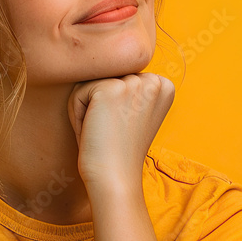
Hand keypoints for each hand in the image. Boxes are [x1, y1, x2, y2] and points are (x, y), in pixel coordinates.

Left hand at [66, 72, 174, 190]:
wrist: (116, 179)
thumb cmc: (120, 151)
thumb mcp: (136, 113)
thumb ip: (132, 89)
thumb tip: (105, 62)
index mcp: (164, 85)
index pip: (122, 79)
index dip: (115, 106)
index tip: (124, 129)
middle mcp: (154, 80)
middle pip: (107, 78)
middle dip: (100, 106)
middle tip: (111, 133)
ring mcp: (134, 83)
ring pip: (91, 84)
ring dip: (88, 110)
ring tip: (103, 133)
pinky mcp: (111, 89)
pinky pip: (78, 93)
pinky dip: (77, 115)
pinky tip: (94, 132)